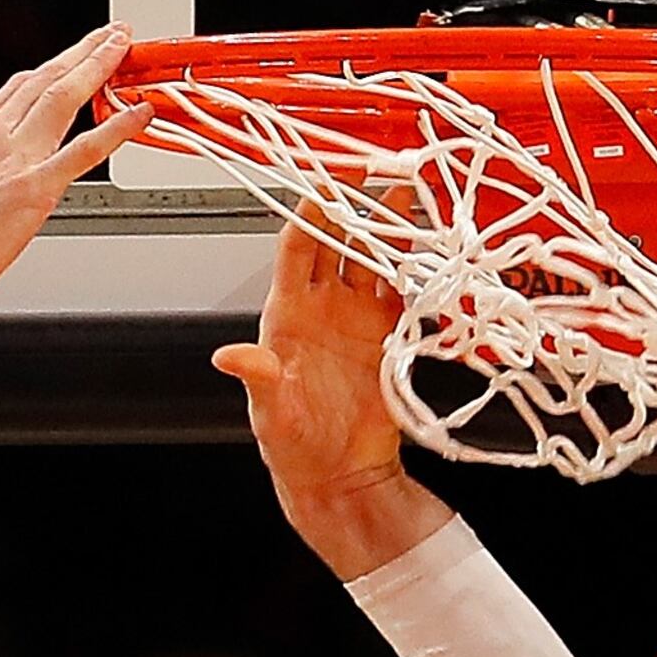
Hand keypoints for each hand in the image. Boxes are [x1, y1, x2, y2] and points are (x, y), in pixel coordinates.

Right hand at [0, 28, 152, 321]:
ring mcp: (15, 158)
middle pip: (45, 78)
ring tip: (124, 48)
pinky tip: (138, 113)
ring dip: (99, 66)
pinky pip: (86, 149)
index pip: (18, 87)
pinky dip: (116, 127)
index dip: (52, 67)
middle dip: (82, 52)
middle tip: (110, 34)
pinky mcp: (35, 189)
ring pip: (64, 96)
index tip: (70, 56)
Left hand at [215, 222, 448, 575]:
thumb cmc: (293, 445)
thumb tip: (229, 357)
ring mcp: (357, 319)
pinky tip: (427, 251)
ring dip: (388, 231)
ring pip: (372, 261)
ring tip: (408, 200)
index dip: (309, 217)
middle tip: (373, 180)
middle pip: (337, 244)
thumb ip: (257, 377)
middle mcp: (323, 308)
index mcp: (287, 315)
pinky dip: (414, 271)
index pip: (296, 251)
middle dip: (353, 209)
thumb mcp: (270, 411)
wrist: (339, 476)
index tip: (324, 190)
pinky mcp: (388, 336)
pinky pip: (402, 292)